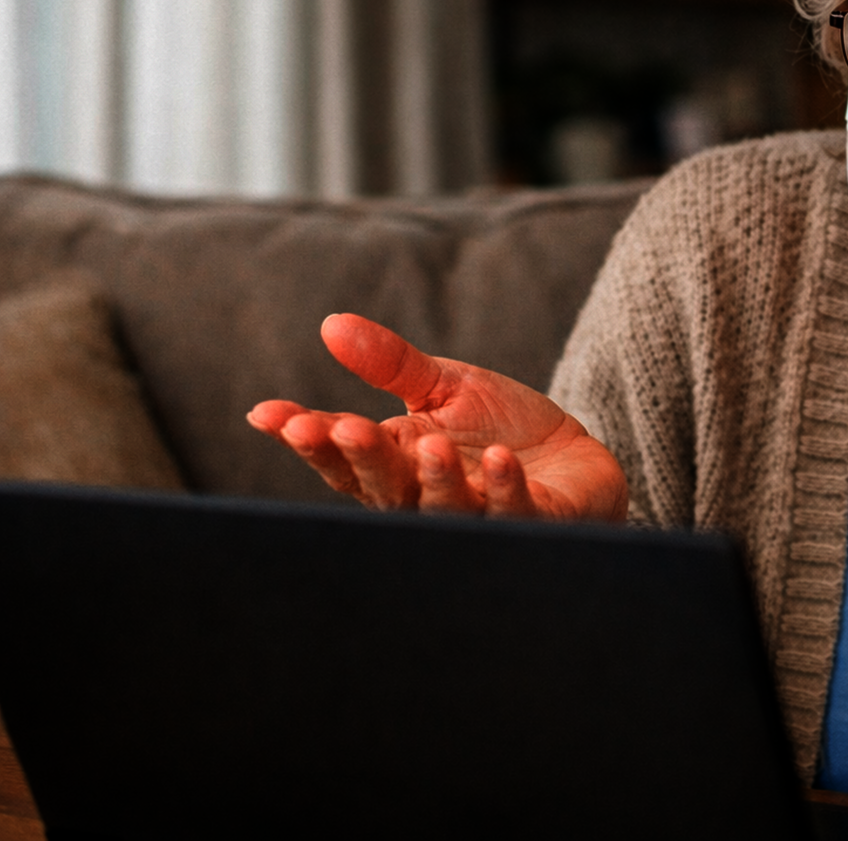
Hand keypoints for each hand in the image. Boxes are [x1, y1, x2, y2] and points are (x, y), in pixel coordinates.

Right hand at [247, 314, 627, 520]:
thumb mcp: (443, 386)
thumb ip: (391, 363)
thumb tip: (331, 324)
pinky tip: (501, 460)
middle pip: (384, 487)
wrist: (576, 461)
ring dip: (436, 480)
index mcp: (396, 465)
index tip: (270, 415)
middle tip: (345, 429)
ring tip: (431, 446)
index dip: (308, 438)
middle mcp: (425, 500)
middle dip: (363, 460)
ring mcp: (477, 519)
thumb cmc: (501, 428)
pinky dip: (505, 488)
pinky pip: (513, 514)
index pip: (341, 455)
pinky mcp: (531, 525)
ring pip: (444, 510)